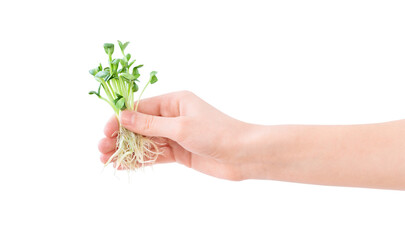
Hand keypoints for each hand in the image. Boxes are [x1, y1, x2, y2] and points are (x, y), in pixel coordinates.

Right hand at [98, 91, 249, 179]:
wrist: (242, 155)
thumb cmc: (216, 133)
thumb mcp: (181, 127)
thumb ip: (151, 125)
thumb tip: (123, 117)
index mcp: (174, 102)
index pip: (140, 108)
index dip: (121, 119)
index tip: (106, 131)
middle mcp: (173, 116)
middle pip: (140, 125)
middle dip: (120, 136)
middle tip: (101, 148)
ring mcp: (175, 135)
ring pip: (145, 141)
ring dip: (126, 149)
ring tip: (105, 159)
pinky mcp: (179, 152)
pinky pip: (155, 155)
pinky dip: (140, 160)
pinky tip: (124, 165)